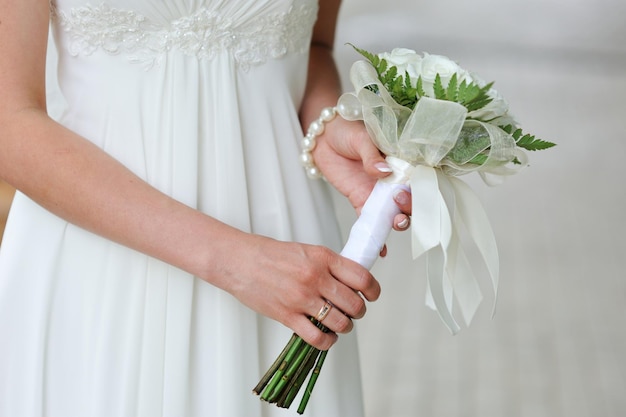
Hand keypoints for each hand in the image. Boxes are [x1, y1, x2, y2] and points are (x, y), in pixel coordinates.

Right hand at [223, 234, 380, 350]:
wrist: (238, 261)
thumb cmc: (269, 255)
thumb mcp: (306, 250)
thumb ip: (329, 265)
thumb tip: (351, 282)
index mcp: (323, 257)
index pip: (362, 277)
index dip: (373, 290)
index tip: (372, 295)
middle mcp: (315, 277)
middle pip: (354, 303)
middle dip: (358, 311)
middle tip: (353, 311)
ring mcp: (301, 298)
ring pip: (340, 323)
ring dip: (344, 327)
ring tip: (339, 324)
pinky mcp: (288, 316)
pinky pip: (318, 337)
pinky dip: (327, 341)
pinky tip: (326, 336)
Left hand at [312, 117, 411, 236]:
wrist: (322, 136)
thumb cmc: (346, 129)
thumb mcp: (361, 137)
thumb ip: (372, 155)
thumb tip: (383, 171)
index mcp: (401, 160)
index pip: (418, 178)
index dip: (420, 188)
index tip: (409, 190)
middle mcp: (394, 179)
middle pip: (410, 199)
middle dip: (410, 207)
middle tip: (399, 204)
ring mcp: (378, 192)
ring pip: (394, 213)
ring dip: (398, 222)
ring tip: (396, 224)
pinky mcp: (361, 201)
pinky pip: (371, 221)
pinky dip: (376, 236)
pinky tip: (381, 250)